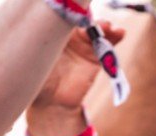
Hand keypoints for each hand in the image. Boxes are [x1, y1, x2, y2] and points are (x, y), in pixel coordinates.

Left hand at [27, 21, 124, 135]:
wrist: (52, 103)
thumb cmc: (38, 81)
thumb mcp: (36, 61)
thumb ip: (40, 45)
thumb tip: (42, 29)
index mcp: (52, 33)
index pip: (64, 16)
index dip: (72, 12)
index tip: (77, 12)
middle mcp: (68, 37)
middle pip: (82, 20)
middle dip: (88, 18)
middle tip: (92, 22)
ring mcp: (83, 46)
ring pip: (95, 30)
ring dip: (104, 26)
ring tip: (108, 27)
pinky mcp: (95, 58)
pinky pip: (107, 45)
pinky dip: (114, 37)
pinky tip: (119, 33)